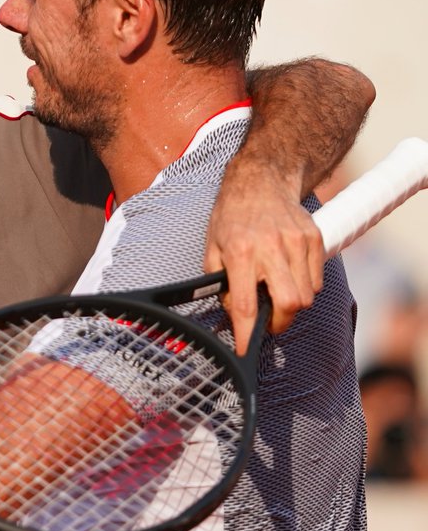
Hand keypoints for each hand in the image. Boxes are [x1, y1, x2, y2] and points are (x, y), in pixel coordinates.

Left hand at [205, 159, 324, 354]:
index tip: (244, 350)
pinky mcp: (314, 239)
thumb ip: (220, 282)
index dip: (245, 333)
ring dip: (292, 305)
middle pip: (289, 304)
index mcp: (240, 252)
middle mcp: (271, 248)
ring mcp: (297, 243)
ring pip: (306, 296)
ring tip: (276, 293)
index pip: (245, 303)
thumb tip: (232, 314)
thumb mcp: (212, 247)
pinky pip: (317, 280)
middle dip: (279, 322)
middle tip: (268, 322)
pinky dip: (305, 287)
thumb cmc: (232, 217)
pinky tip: (289, 276)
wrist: (262, 180)